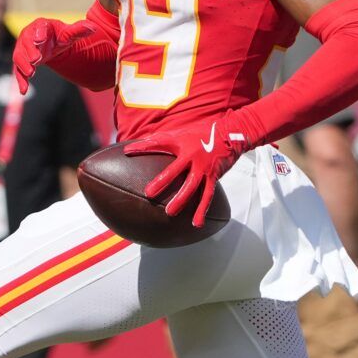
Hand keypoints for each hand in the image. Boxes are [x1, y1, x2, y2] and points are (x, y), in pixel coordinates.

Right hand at [13, 15, 91, 93]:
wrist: (49, 44)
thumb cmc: (58, 36)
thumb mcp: (69, 34)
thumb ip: (79, 30)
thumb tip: (93, 27)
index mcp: (41, 25)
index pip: (39, 27)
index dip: (38, 33)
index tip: (40, 40)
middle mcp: (29, 35)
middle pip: (26, 42)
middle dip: (30, 51)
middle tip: (36, 60)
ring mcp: (23, 48)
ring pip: (19, 56)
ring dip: (23, 65)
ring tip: (31, 73)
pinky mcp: (21, 60)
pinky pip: (18, 70)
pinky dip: (20, 80)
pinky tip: (24, 90)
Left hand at [125, 113, 250, 227]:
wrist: (230, 134)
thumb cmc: (200, 135)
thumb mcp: (180, 134)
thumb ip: (160, 141)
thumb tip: (136, 146)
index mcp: (181, 144)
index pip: (158, 143)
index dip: (143, 146)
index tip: (127, 152)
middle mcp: (192, 156)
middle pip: (175, 170)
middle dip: (162, 182)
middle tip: (149, 194)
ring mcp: (203, 167)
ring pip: (191, 186)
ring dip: (181, 200)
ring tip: (170, 213)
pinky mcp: (213, 176)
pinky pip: (207, 195)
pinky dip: (202, 210)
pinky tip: (196, 223)